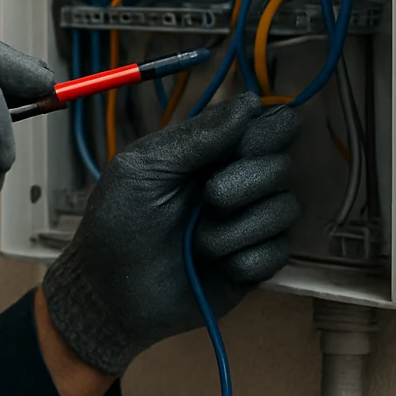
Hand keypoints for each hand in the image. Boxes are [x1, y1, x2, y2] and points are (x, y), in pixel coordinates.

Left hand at [40, 93, 299, 376]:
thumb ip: (197, 136)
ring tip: (198, 240)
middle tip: (209, 196)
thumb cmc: (118, 223)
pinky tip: (216, 266)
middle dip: (247, 180)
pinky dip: (245, 258)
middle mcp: (236, 183)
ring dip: (238, 226)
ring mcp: (247, 225)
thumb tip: (252, 101)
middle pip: (283, 164)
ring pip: (285, 208)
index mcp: (210, 152)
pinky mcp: (254, 264)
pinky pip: (278, 252)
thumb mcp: (144, 168)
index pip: (267, 126)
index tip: (240, 146)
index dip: (266, 132)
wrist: (110, 294)